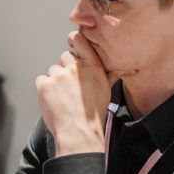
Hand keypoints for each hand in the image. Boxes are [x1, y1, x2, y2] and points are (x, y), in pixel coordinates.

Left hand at [36, 32, 112, 155]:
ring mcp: (58, 76)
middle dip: (66, 69)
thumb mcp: (108, 90)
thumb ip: (113, 74)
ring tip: (63, 97)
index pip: (79, 40)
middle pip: (64, 57)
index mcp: (91, 65)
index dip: (74, 41)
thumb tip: (131, 69)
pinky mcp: (44, 85)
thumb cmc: (95, 113)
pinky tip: (54, 100)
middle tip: (71, 87)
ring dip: (55, 81)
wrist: (79, 132)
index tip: (74, 46)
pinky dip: (45, 89)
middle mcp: (75, 68)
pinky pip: (41, 80)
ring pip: (53, 70)